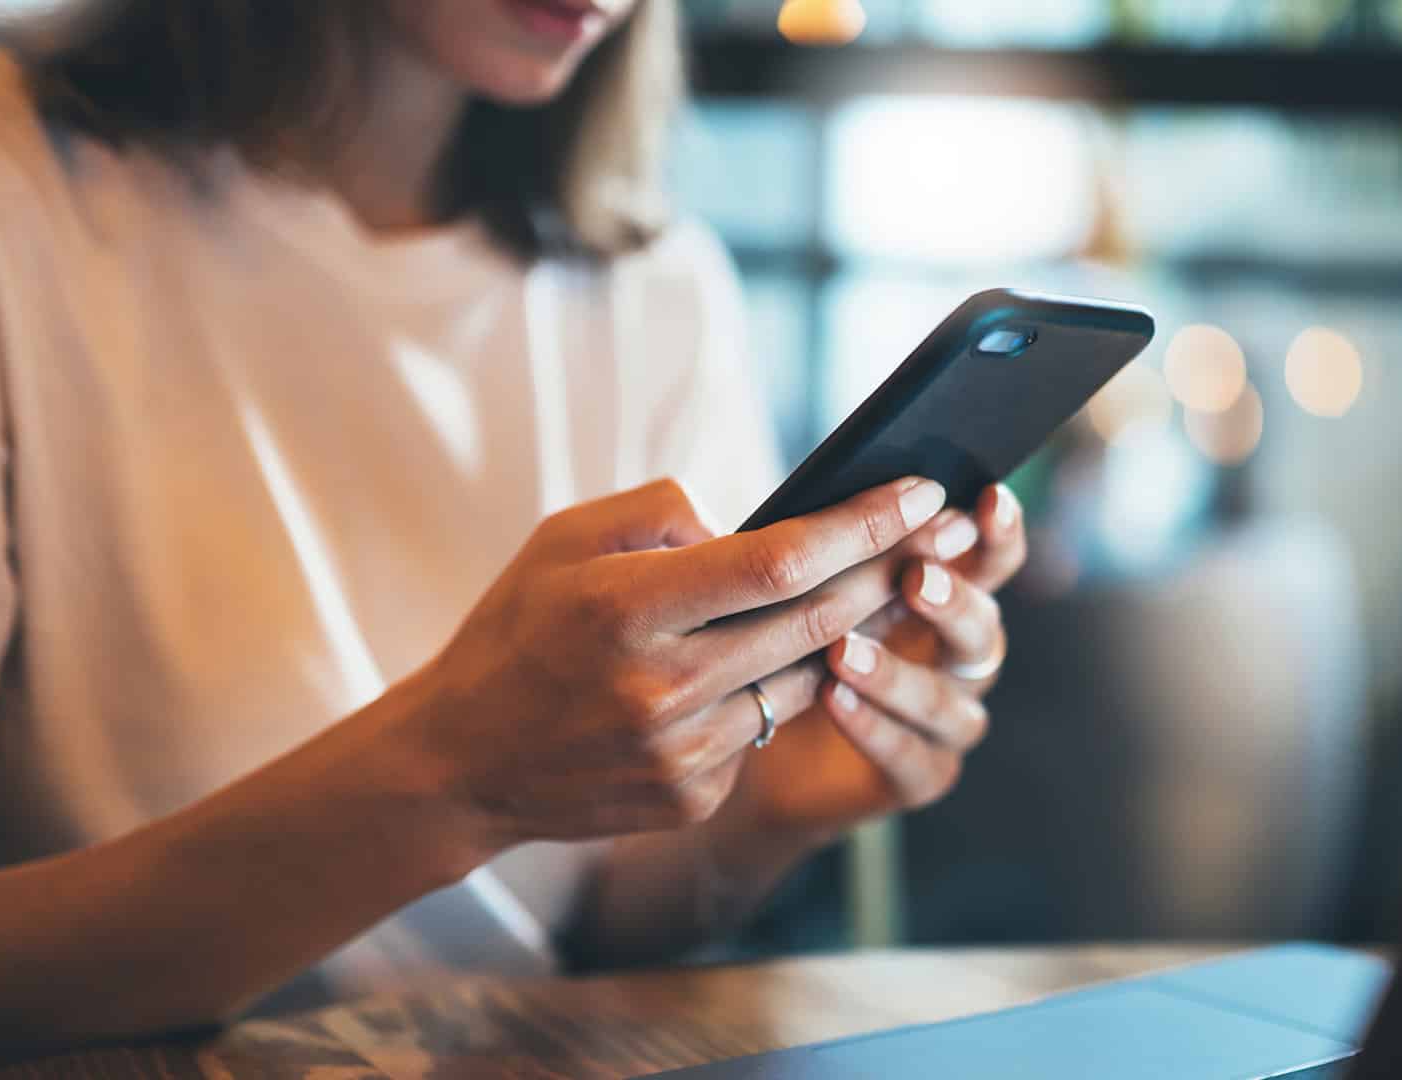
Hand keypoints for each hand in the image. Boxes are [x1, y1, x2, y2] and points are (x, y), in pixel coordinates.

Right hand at [391, 476, 948, 851]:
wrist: (460, 762)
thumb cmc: (516, 630)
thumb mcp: (564, 539)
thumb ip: (664, 513)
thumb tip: (752, 525)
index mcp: (628, 608)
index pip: (780, 560)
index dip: (863, 525)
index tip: (921, 492)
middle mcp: (664, 687)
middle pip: (818, 622)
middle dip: (891, 572)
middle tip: (942, 536)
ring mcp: (684, 752)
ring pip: (805, 679)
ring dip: (853, 632)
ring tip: (886, 584)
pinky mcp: (695, 795)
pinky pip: (764, 729)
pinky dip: (774, 688)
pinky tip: (764, 664)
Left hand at [718, 484, 1025, 843]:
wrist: (750, 739)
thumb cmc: (778, 638)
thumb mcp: (794, 583)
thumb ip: (816, 542)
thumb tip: (806, 499)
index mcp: (943, 598)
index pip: (991, 559)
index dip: (998, 532)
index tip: (985, 498)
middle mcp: (958, 659)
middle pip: (983, 628)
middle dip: (952, 600)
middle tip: (911, 578)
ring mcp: (944, 721)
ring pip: (949, 702)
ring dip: (898, 674)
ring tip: (842, 651)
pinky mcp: (918, 775)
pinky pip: (913, 758)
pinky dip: (876, 728)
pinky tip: (834, 700)